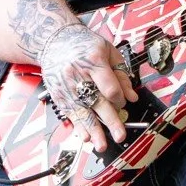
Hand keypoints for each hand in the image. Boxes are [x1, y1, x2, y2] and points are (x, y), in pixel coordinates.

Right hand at [37, 22, 138, 151]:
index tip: (123, 102)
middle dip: (110, 121)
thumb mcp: (108, 51)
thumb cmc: (84, 45)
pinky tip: (85, 136)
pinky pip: (69, 113)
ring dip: (92, 130)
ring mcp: (66, 86)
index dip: (119, 98)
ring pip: (81, 111)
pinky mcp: (58, 94)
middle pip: (96, 101)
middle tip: (120, 135)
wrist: (54, 40)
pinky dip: (78, 126)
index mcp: (93, 60)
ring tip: (101, 145)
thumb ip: (121, 74)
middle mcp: (78, 74)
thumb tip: (131, 97)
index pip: (109, 86)